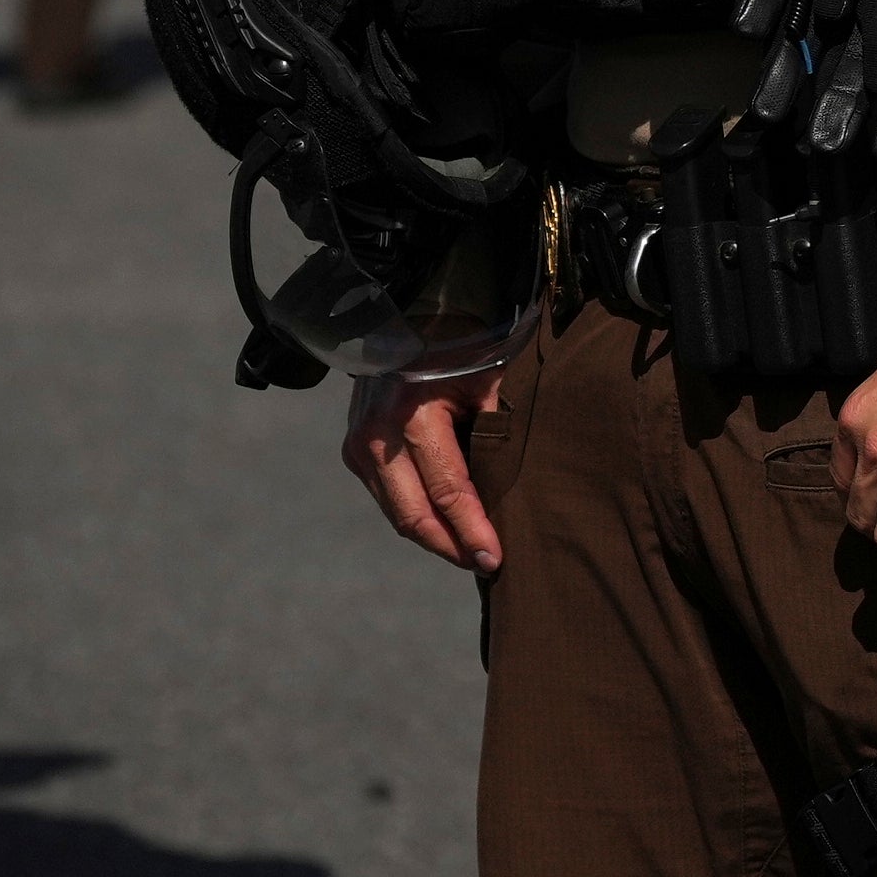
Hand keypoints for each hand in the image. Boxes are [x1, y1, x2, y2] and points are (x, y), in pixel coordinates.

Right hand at [342, 318, 519, 571]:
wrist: (412, 311)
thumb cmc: (464, 343)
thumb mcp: (490, 379)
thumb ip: (500, 429)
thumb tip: (520, 492)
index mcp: (413, 412)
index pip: (447, 491)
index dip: (472, 531)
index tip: (495, 560)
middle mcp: (377, 434)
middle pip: (413, 515)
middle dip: (451, 546)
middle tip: (486, 565)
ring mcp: (359, 444)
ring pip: (398, 513)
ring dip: (435, 537)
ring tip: (471, 552)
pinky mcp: (356, 449)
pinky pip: (389, 497)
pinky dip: (418, 515)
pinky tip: (448, 526)